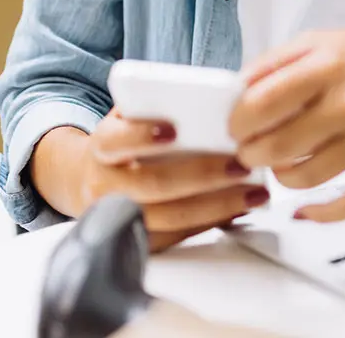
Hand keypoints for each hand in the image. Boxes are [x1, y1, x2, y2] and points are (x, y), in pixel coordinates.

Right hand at [56, 110, 269, 251]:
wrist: (93, 178)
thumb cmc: (124, 140)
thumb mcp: (129, 115)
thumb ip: (155, 105)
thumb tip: (205, 101)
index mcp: (102, 146)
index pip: (116, 140)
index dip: (142, 136)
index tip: (174, 129)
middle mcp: (104, 185)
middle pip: (154, 184)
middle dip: (201, 175)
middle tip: (239, 164)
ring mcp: (119, 218)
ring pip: (170, 217)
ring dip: (216, 206)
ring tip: (252, 192)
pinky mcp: (137, 243)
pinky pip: (177, 238)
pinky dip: (211, 224)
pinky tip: (237, 209)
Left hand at [228, 27, 344, 222]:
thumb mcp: (318, 41)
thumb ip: (274, 63)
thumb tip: (237, 90)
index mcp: (327, 66)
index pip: (264, 101)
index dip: (238, 120)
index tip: (233, 125)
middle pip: (279, 145)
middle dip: (250, 153)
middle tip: (246, 150)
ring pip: (305, 178)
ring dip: (279, 176)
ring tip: (275, 163)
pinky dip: (318, 214)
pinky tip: (301, 209)